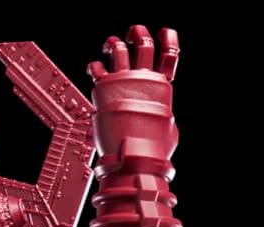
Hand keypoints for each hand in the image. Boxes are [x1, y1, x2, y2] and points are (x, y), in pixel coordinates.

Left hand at [88, 25, 179, 175]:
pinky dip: (94, 65)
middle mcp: (142, 79)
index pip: (169, 54)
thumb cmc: (153, 150)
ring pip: (119, 47)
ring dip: (113, 42)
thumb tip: (166, 120)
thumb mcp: (169, 131)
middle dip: (138, 33)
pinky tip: (94, 69)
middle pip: (143, 43)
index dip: (168, 38)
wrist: (133, 157)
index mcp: (161, 87)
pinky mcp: (104, 88)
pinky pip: (97, 67)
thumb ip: (165, 117)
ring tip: (110, 46)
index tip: (163, 32)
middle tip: (133, 34)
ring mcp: (122, 81)